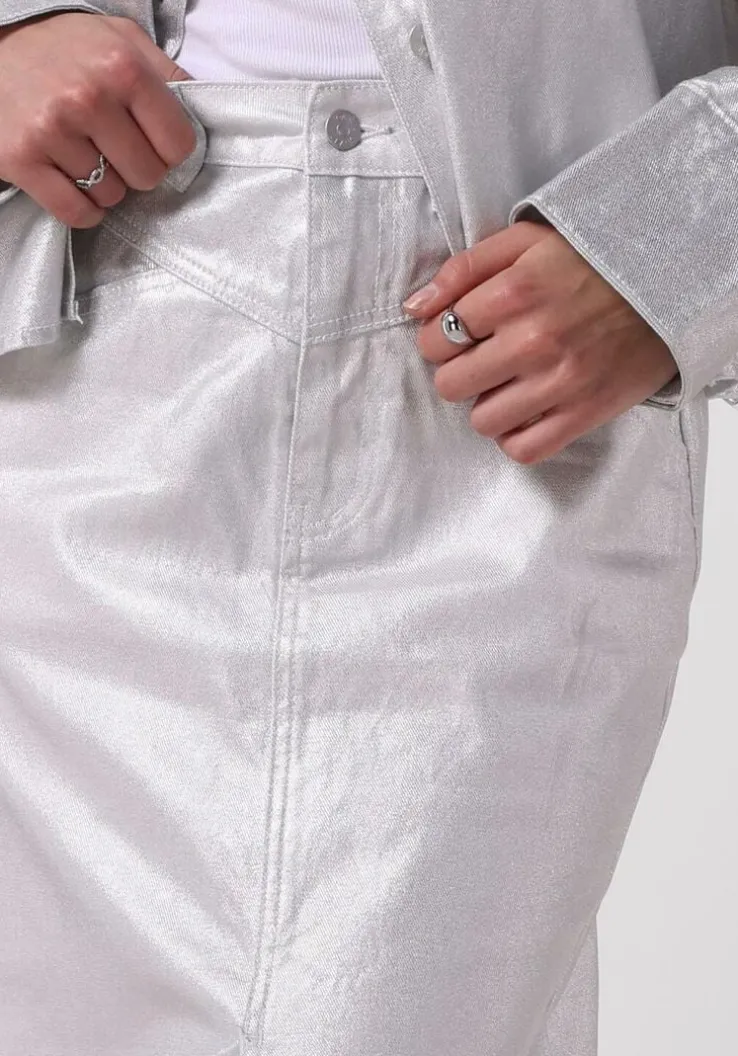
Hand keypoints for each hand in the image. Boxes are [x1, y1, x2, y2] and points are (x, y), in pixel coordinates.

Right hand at [0, 12, 195, 227]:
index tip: (149, 140)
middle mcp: (88, 98)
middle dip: (136, 168)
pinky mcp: (21, 159)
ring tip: (84, 155)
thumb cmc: (63, 46)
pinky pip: (75, 213)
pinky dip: (82, 209)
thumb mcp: (120, 38)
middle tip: (113, 148)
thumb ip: (166, 71)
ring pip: (111, 197)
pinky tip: (73, 184)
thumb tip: (206, 106)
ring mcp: (51, 130)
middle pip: (147, 176)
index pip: (179, 144)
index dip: (168, 149)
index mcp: (122, 67)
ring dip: (103, 185)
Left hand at [402, 220, 678, 464]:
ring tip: (509, 383)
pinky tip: (526, 411)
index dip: (440, 338)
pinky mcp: (583, 414)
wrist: (669, 284)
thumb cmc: (590, 261)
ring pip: (482, 421)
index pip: (435, 339)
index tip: (462, 334)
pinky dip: (516, 435)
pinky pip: (523, 449)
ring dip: (488, 405)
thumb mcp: (525, 242)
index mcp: (513, 293)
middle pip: (451, 385)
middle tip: (485, 358)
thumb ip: (464, 270)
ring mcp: (559, 383)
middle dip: (460, 371)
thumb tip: (414, 307)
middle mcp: (533, 341)